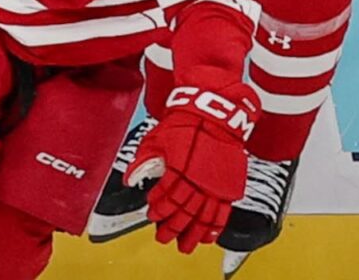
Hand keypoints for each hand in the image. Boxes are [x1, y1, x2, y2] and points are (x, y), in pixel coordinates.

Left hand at [128, 78, 258, 252]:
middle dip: (172, 228)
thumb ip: (142, 162)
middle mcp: (198, 180)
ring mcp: (216, 183)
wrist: (214, 112)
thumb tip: (128, 180)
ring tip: (185, 246)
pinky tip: (209, 236)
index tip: (152, 214)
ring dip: (192, 233)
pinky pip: (223, 212)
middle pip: (183, 212)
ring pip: (203, 217)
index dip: (157, 209)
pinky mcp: (230, 184)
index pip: (166, 198)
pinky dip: (215, 227)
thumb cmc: (184, 122)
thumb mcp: (156, 139)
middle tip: (164, 238)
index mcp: (178, 169)